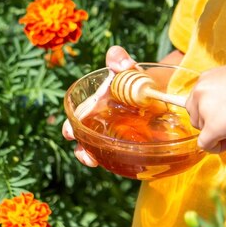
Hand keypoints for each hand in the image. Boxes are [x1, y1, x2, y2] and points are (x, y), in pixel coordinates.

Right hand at [62, 46, 136, 166]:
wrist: (156, 92)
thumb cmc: (134, 79)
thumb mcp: (128, 69)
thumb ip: (121, 61)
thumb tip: (119, 61)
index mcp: (94, 106)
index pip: (77, 119)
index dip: (70, 127)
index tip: (69, 133)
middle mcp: (100, 123)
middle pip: (84, 139)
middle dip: (81, 148)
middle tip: (84, 154)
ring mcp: (114, 135)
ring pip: (99, 151)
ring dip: (94, 157)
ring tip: (96, 162)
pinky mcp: (130, 145)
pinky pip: (120, 156)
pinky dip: (118, 161)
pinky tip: (126, 165)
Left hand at [186, 64, 225, 151]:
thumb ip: (222, 90)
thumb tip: (217, 109)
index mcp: (206, 77)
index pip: (195, 99)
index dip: (208, 110)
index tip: (224, 114)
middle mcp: (200, 90)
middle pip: (194, 115)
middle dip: (209, 122)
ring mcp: (204, 108)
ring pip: (200, 130)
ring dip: (216, 133)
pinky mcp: (212, 127)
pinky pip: (204, 145)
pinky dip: (216, 148)